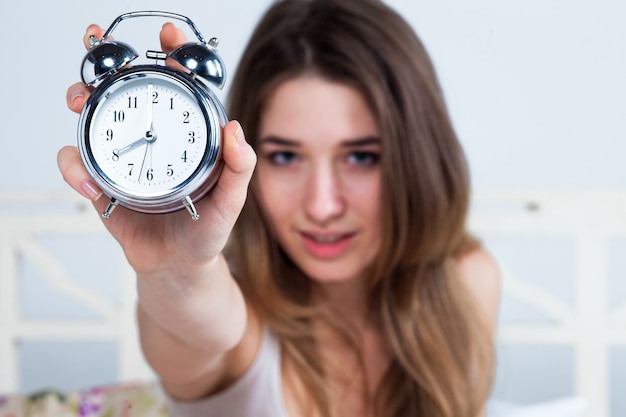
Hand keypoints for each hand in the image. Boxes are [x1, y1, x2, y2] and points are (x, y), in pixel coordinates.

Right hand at [59, 23, 256, 274]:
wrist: (178, 268)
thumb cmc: (206, 231)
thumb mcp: (230, 201)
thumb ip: (239, 168)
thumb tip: (235, 128)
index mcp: (186, 138)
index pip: (179, 90)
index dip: (174, 58)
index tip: (170, 40)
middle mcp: (153, 140)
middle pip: (128, 93)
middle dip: (110, 68)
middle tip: (101, 56)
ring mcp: (124, 158)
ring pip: (95, 118)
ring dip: (82, 102)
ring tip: (80, 102)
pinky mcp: (102, 182)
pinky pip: (78, 164)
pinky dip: (75, 168)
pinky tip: (90, 184)